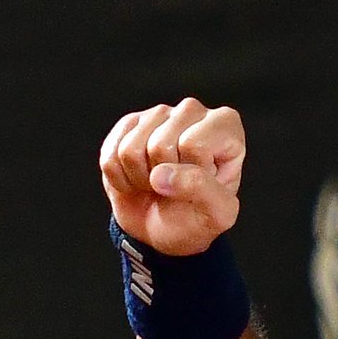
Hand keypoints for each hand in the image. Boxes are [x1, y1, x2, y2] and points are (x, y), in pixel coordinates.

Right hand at [98, 98, 244, 255]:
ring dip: (141, 178)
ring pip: (131, 149)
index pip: (194, 145)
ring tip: (159, 182)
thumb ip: (203, 190)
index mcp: (226, 125)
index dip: (192, 173)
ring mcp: (159, 114)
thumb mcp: (218, 214)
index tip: (202, 184)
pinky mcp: (129, 123)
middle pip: (160, 145)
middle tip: (177, 186)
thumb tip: (162, 174)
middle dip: (163, 178)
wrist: (164, 227)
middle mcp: (193, 111)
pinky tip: (138, 178)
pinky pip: (111, 154)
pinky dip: (120, 178)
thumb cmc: (198, 217)